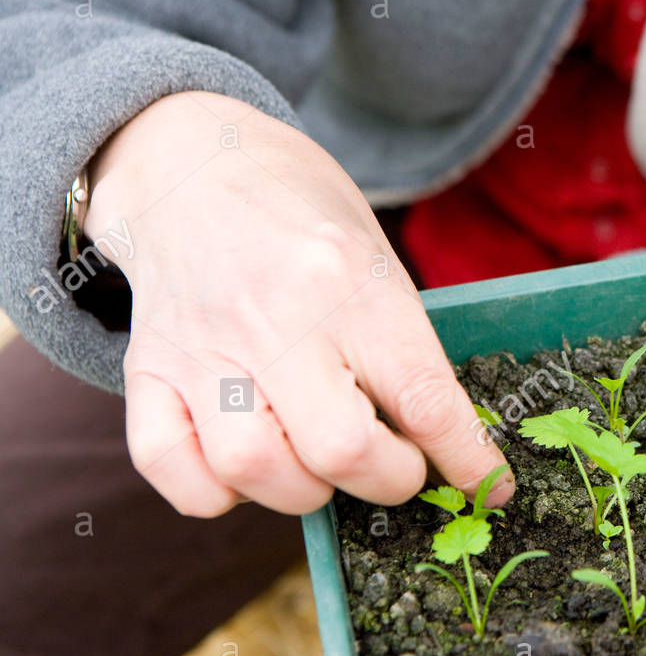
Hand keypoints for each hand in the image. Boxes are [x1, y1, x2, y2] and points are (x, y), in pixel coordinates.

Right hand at [84, 92, 511, 515]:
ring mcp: (202, 347)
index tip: (488, 487)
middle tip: (394, 465)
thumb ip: (408, 352)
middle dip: (387, 480)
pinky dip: (214, 491)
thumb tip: (450, 451)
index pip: (422, 399)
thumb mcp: (379, 263)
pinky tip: (247, 464)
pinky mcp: (147, 370)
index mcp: (350, 283)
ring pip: (254, 470)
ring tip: (318, 462)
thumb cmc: (306, 222)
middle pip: (340, 450)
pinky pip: (171, 469)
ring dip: (303, 491)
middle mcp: (274, 317)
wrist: (195, 164)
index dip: (465, 460)